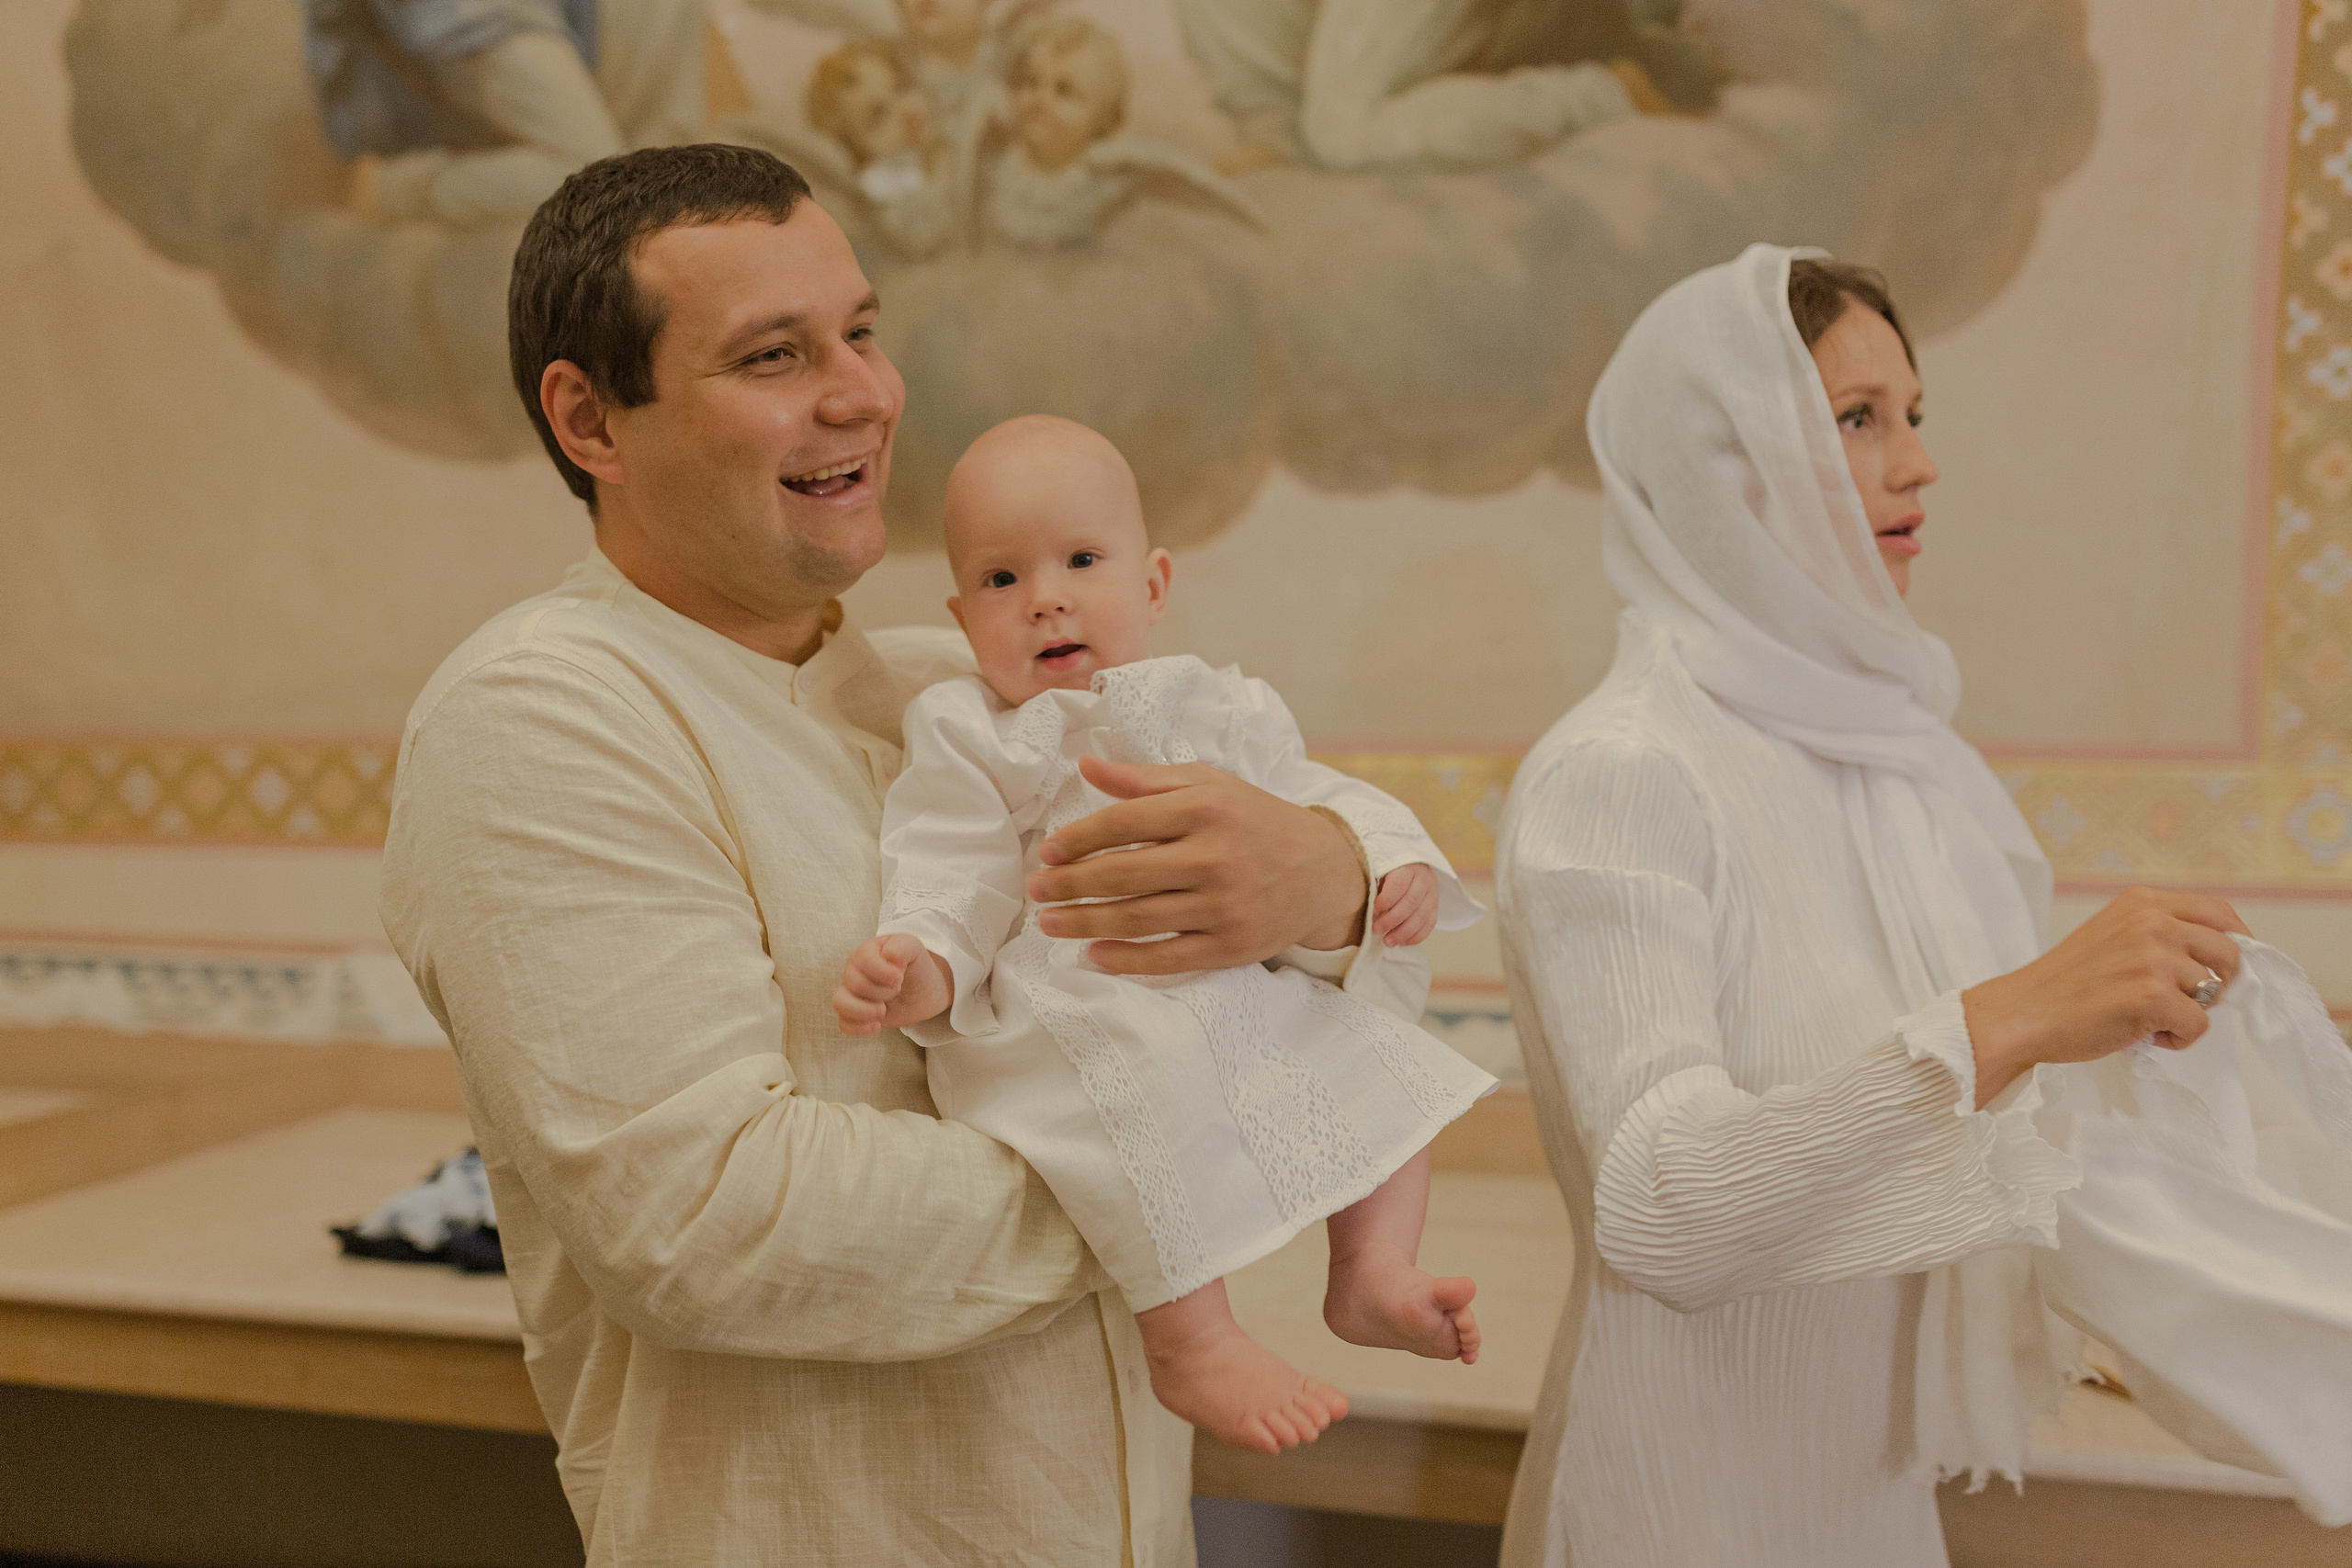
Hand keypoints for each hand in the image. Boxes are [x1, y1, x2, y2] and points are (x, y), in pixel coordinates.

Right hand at [832, 934, 953, 1036]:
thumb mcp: (914, 948)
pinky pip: (843, 1023)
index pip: (863, 960)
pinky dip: (859, 1028)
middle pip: (855, 983)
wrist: (924, 990)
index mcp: (865, 952)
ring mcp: (851, 993)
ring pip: (839, 1003)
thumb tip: (888, 955)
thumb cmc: (915, 966)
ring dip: (864, 1011)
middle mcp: (853, 971)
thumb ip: (902, 946)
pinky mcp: (854, 1014)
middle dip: (882, 991)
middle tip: (897, 990)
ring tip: (883, 1010)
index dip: (883, 972)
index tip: (900, 977)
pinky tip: (877, 1026)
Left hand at [1027, 755, 1367, 976]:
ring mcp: (1224, 905)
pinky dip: (1126, 959)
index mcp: (1205, 808)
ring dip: (1084, 923)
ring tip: (1049, 923)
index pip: (1124, 823)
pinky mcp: (1231, 946)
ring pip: (1138, 918)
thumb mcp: (1208, 785)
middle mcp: (1214, 856)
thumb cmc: (1255, 820)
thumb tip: (1086, 766)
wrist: (1322, 871)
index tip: (1048, 851)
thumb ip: (1145, 779)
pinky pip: (1168, 957)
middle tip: (1036, 890)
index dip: (1078, 839)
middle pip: (1123, 875)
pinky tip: (1093, 954)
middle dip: (1070, 885)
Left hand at [1371, 864, 1438, 946]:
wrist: (1416, 867)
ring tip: (1388, 942)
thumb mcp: (1382, 870)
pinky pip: (1430, 924)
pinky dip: (1416, 936)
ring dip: (1403, 932)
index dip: (1385, 900)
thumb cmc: (1391, 871)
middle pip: (1410, 902)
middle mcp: (1424, 880)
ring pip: (1421, 916)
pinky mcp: (1436, 907)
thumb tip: (1369, 910)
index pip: (1398, 884)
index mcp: (1408, 867)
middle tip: (1377, 930)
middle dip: (1392, 919)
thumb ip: (1377, 886)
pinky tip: (1403, 942)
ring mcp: (1432, 894)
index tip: (1373, 911)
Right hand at [1960, 887, 2250, 1108]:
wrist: (2023, 1013)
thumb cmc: (2065, 983)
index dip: (2237, 940)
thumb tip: (2219, 956)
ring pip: (2214, 993)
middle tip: (2182, 1001)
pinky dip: (2178, 1039)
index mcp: (2142, 902)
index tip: (2227, 966)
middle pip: (2229, 952)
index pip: (2219, 912)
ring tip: (2150, 1019)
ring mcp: (2152, 958)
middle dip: (2218, 983)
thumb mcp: (2113, 934)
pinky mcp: (2152, 996)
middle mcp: (2151, 922)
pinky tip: (2145, 1035)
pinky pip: (2199, 1025)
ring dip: (2190, 1014)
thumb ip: (2159, 933)